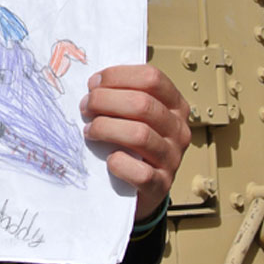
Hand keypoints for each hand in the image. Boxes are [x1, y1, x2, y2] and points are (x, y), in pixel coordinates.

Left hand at [80, 65, 190, 220]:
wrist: (140, 187)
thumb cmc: (131, 143)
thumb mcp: (133, 114)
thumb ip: (121, 94)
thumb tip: (93, 82)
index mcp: (174, 105)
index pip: (152, 78)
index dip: (117, 76)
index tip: (94, 83)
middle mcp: (178, 130)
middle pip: (142, 104)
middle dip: (104, 100)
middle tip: (85, 106)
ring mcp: (172, 158)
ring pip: (140, 135)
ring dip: (105, 128)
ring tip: (89, 131)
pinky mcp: (160, 185)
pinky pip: (141, 172)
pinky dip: (119, 164)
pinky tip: (108, 159)